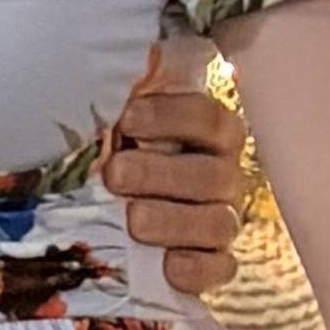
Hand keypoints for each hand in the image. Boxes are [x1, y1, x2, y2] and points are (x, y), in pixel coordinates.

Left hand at [105, 84, 249, 298]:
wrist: (106, 211)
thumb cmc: (115, 152)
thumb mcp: (118, 120)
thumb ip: (127, 94)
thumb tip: (121, 60)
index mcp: (207, 132)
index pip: (207, 117)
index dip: (170, 117)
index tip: (125, 120)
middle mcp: (223, 175)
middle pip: (211, 173)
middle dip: (160, 173)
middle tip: (115, 174)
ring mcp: (221, 220)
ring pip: (217, 222)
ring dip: (174, 220)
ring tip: (133, 220)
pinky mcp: (213, 263)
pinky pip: (220, 268)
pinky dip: (197, 269)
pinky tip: (169, 267)